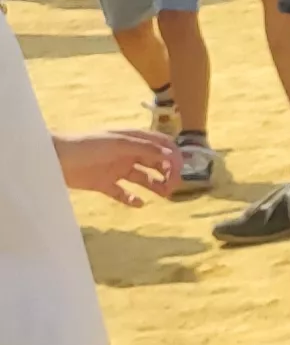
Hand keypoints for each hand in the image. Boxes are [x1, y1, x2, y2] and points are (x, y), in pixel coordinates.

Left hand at [54, 130, 176, 204]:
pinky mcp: (104, 184)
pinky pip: (123, 193)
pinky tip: (139, 204)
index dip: (174, 156)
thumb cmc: (87, 145)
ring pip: (144, 178)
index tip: (180, 170)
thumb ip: (145, 149)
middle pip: (156, 163)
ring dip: (156, 185)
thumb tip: (172, 155)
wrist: (54, 159)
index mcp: (133, 140)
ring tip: (164, 195)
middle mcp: (128, 154)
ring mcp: (116, 169)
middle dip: (168, 172)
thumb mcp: (118, 144)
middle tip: (173, 186)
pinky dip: (132, 199)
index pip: (162, 145)